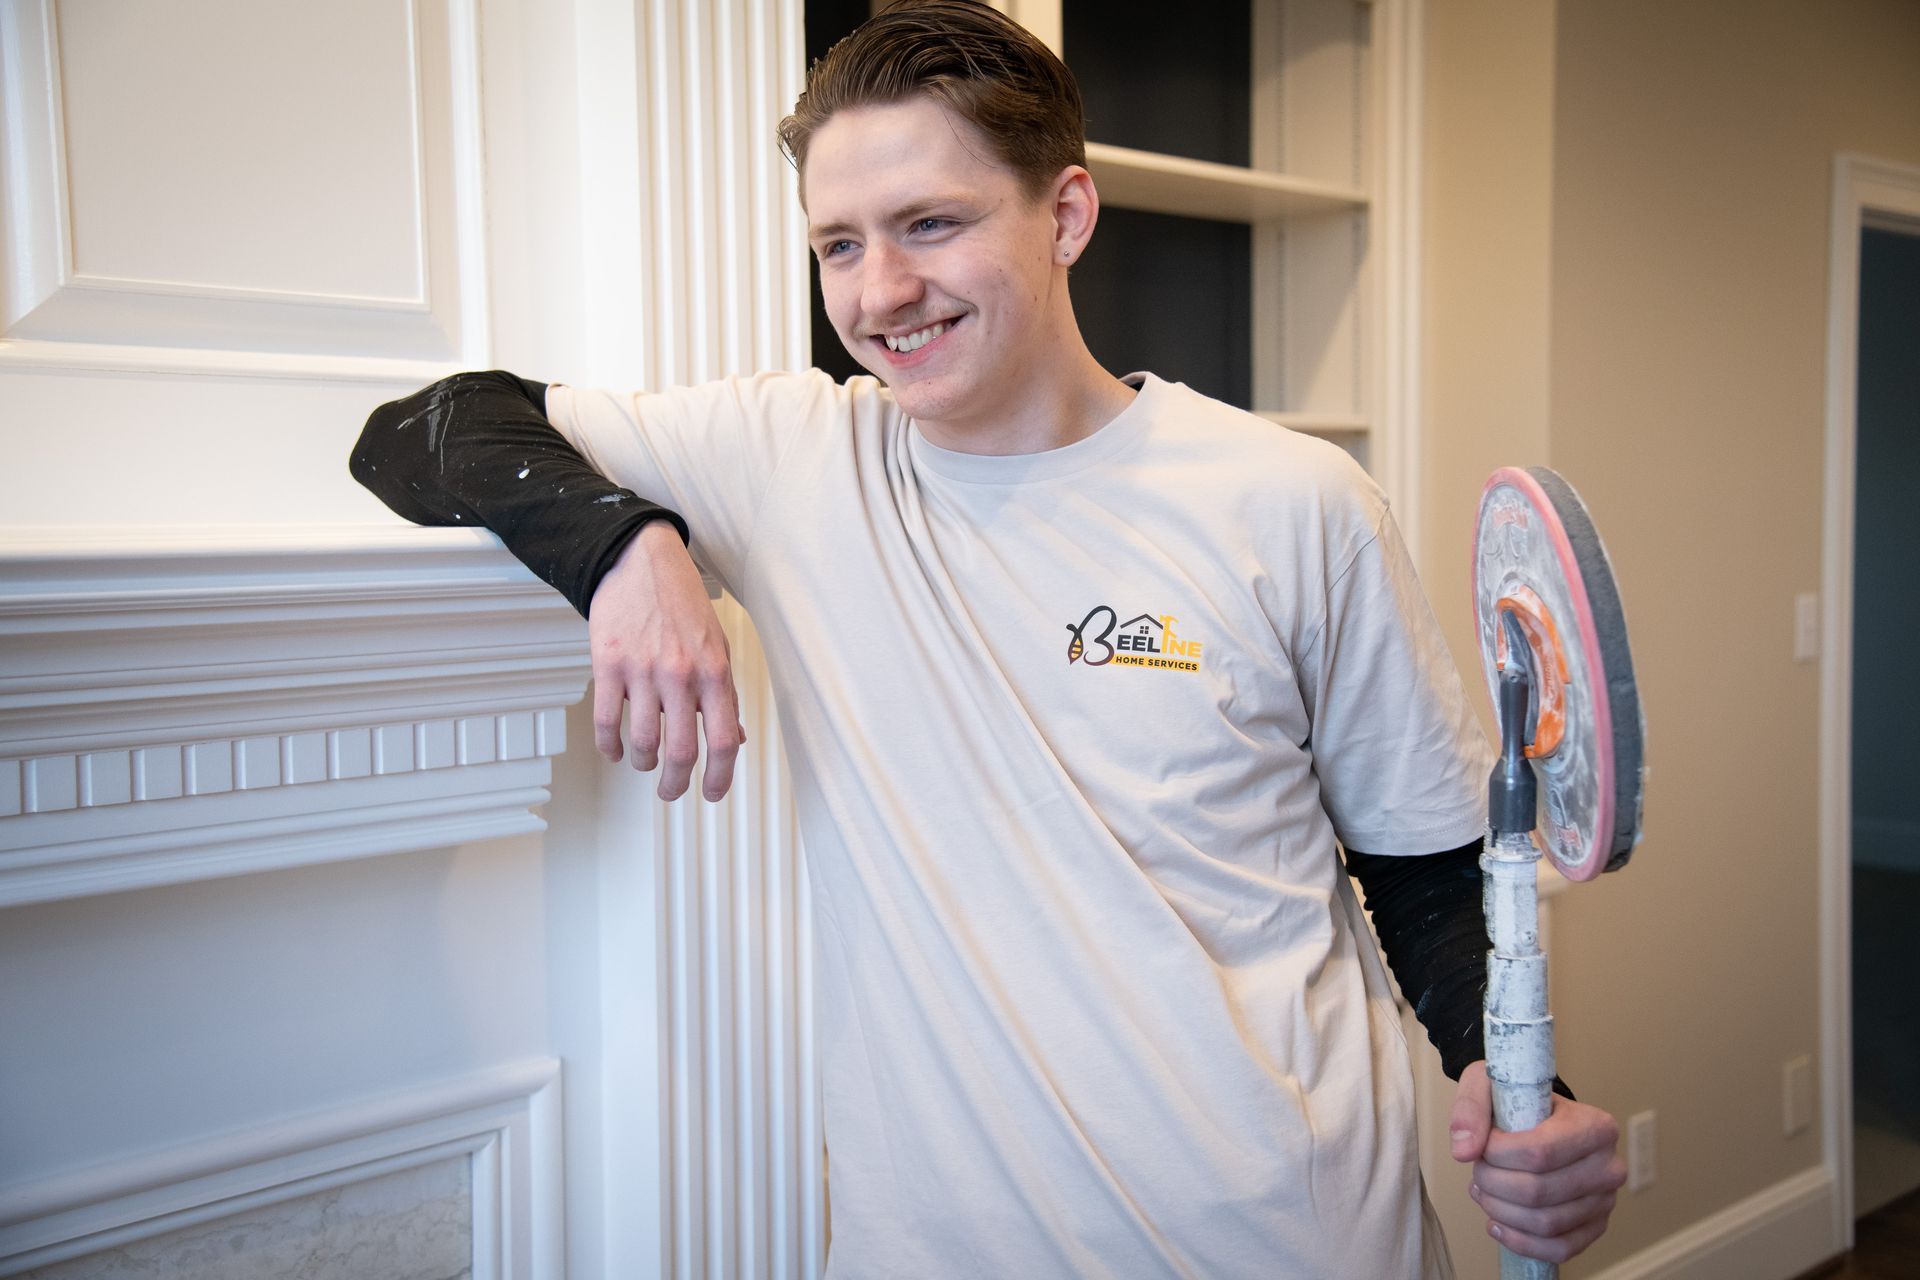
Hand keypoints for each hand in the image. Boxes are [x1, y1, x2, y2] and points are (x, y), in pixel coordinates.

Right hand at [587, 520, 744, 800]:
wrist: (640, 562)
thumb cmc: (683, 604)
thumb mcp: (718, 645)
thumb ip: (724, 694)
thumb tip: (735, 738)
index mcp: (715, 671)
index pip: (725, 739)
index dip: (719, 776)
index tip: (711, 793)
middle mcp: (681, 675)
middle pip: (682, 751)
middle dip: (676, 784)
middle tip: (671, 791)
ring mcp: (642, 671)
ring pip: (643, 742)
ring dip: (643, 763)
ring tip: (644, 763)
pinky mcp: (608, 665)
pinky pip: (606, 720)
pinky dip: (610, 746)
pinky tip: (615, 751)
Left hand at [1449, 1061, 1625, 1263]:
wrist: (1538, 1117)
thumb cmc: (1517, 1101)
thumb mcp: (1489, 1084)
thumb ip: (1472, 1107)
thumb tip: (1464, 1150)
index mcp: (1595, 1125)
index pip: (1540, 1152)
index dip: (1497, 1155)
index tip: (1482, 1146)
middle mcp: (1609, 1166)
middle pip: (1538, 1191)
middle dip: (1493, 1184)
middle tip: (1478, 1171)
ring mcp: (1605, 1201)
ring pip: (1545, 1223)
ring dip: (1501, 1211)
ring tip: (1483, 1191)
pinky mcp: (1594, 1227)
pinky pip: (1559, 1248)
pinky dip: (1521, 1241)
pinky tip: (1498, 1223)